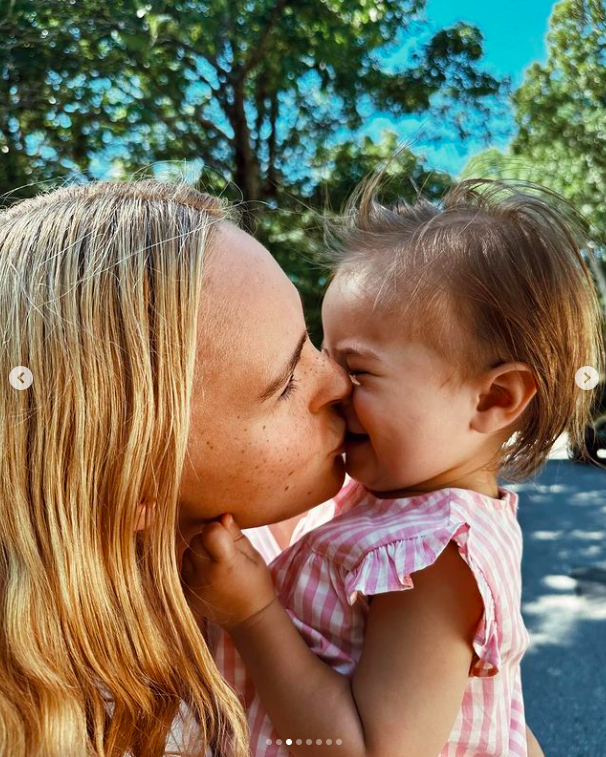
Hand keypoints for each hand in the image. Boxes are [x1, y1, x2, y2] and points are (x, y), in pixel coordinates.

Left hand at [180, 513, 276, 631]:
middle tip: (223, 550)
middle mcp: (205, 574)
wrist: (249, 619)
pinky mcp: (185, 593)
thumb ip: (235, 535)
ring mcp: (193, 586)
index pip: (209, 530)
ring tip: (216, 565)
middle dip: (208, 539)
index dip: (217, 528)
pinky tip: (209, 575)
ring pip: (187, 553)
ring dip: (199, 553)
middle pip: (196, 539)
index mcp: (226, 563)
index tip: (226, 534)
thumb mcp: (253, 556)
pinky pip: (184, 568)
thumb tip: (223, 516)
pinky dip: (194, 567)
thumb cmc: (256, 582)